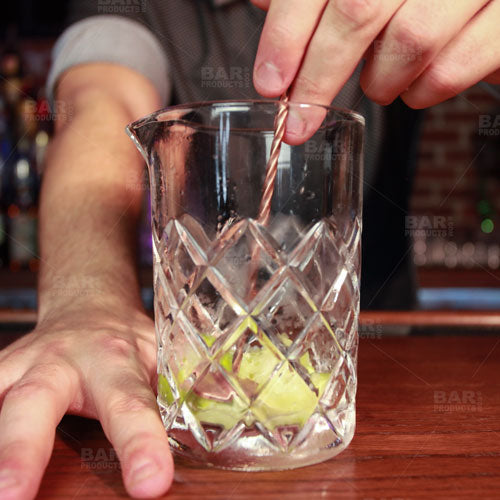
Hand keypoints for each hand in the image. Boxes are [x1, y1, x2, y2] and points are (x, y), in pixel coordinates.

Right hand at [0, 307, 172, 498]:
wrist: (88, 307)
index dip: (140, 443)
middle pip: (38, 400)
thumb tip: (216, 422)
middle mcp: (62, 359)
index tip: (151, 483)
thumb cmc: (125, 339)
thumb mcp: (159, 354)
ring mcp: (22, 366)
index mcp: (114, 359)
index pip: (130, 404)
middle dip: (24, 448)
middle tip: (14, 496)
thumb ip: (177, 389)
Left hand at [252, 0, 499, 142]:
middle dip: (318, 79)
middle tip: (299, 119)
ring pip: (409, 43)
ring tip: (378, 82)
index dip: (286, 35)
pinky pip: (452, 69)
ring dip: (379, 82)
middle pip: (357, 11)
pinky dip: (423, 92)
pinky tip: (417, 83)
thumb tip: (263, 2)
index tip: (269, 82)